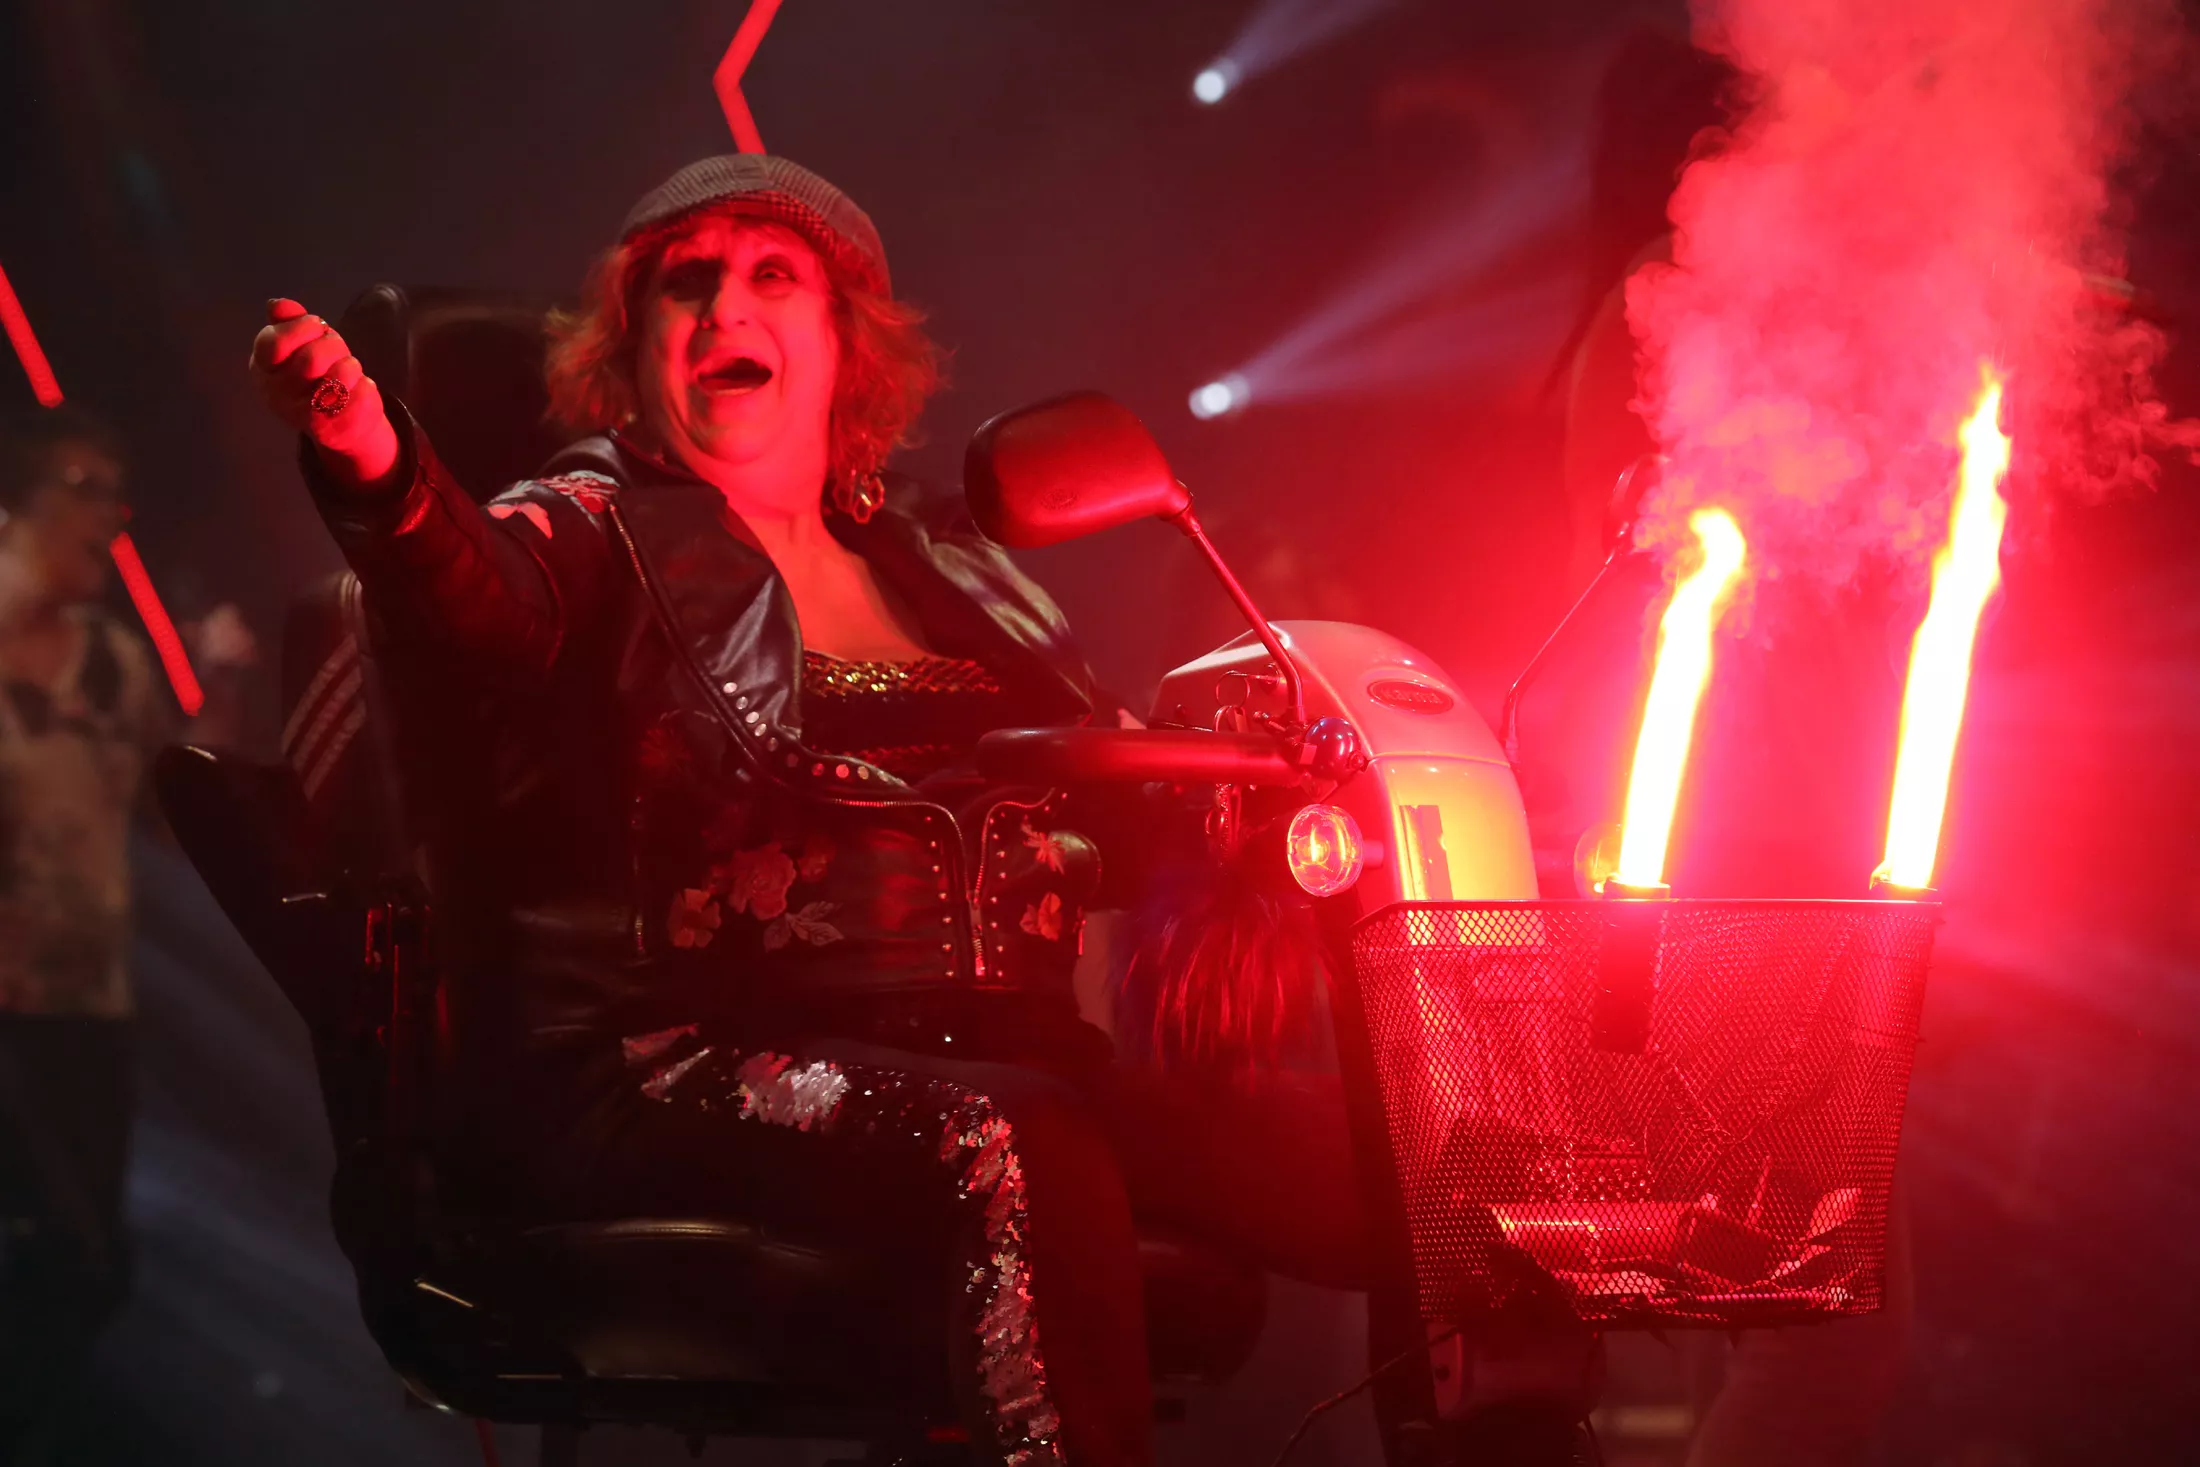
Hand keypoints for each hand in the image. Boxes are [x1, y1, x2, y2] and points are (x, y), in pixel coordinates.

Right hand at [249, 298, 400, 487]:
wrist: (338, 421)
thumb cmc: (317, 373)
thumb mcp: (301, 343)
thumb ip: (289, 322)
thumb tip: (278, 305)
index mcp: (263, 369)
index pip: (274, 343)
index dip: (301, 327)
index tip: (318, 325)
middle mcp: (278, 395)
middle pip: (312, 358)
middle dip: (333, 344)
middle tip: (336, 348)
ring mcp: (305, 415)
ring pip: (338, 377)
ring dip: (350, 364)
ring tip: (347, 369)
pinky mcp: (336, 428)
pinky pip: (360, 394)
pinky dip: (366, 384)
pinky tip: (358, 389)